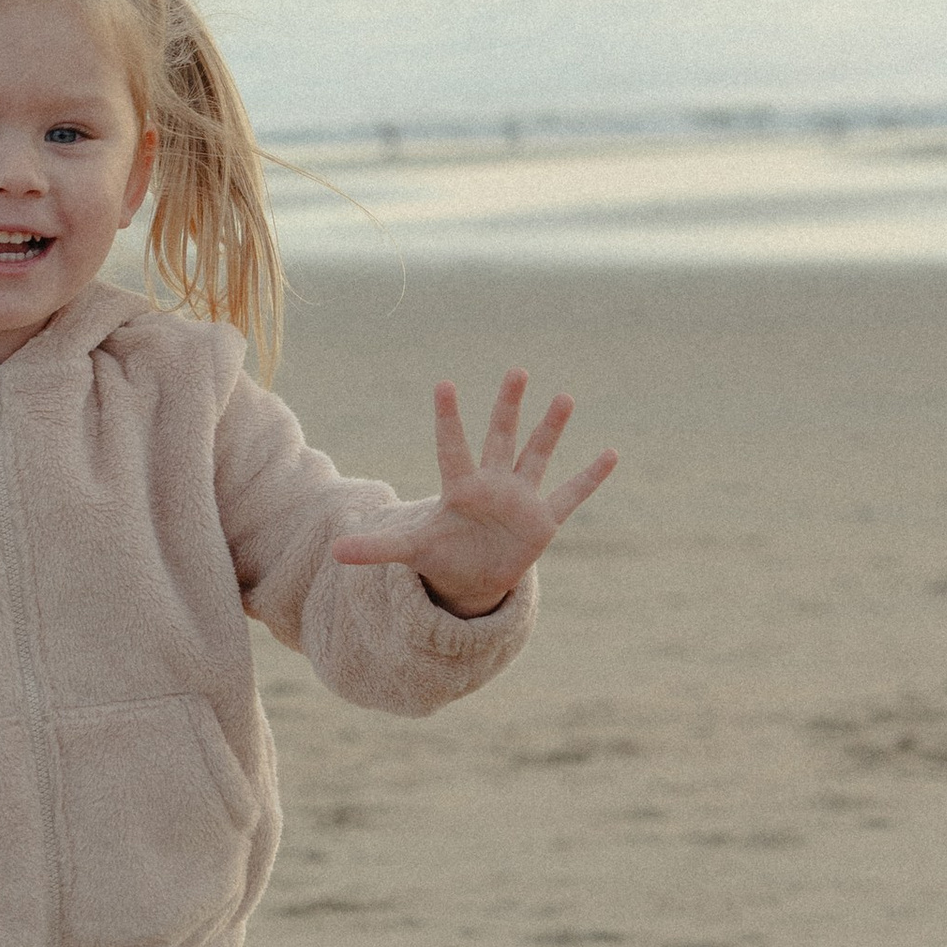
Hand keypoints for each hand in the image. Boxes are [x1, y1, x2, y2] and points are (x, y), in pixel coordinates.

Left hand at [330, 371, 614, 618]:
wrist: (473, 574)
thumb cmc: (442, 553)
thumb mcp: (410, 551)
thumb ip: (376, 548)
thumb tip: (335, 551)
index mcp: (459, 488)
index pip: (452, 448)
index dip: (448, 420)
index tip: (443, 385)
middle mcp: (492, 484)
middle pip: (501, 439)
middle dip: (508, 408)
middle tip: (516, 371)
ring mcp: (520, 498)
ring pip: (537, 457)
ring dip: (551, 430)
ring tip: (564, 397)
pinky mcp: (543, 519)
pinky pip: (570, 495)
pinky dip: (590, 478)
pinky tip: (611, 453)